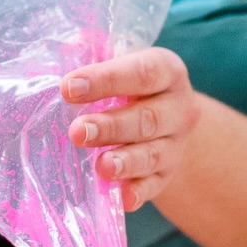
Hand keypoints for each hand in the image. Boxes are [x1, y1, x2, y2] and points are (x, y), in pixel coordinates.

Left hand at [64, 48, 202, 209]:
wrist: (166, 117)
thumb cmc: (129, 83)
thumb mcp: (119, 60)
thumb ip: (95, 51)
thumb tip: (67, 48)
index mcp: (167, 71)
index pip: (142, 73)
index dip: (106, 79)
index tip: (68, 87)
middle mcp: (179, 108)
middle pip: (148, 119)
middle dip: (111, 126)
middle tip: (77, 131)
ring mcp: (175, 144)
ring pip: (153, 155)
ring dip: (125, 162)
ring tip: (100, 166)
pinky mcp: (167, 175)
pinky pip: (155, 186)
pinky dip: (138, 192)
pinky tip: (121, 197)